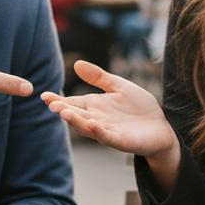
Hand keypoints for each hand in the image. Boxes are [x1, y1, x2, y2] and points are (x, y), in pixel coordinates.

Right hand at [42, 60, 179, 194]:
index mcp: (94, 106)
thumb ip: (99, 77)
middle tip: (51, 104)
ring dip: (76, 121)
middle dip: (63, 110)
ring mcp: (107, 131)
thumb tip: (76, 63)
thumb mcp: (118, 86)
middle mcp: (96, 119)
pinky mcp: (121, 141)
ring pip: (87, 127)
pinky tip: (92, 124)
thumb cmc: (139, 107)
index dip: (58, 100)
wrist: (161, 127)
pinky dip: (98, 131)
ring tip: (64, 113)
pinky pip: (107, 136)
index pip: (72, 102)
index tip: (43, 95)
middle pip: (76, 115)